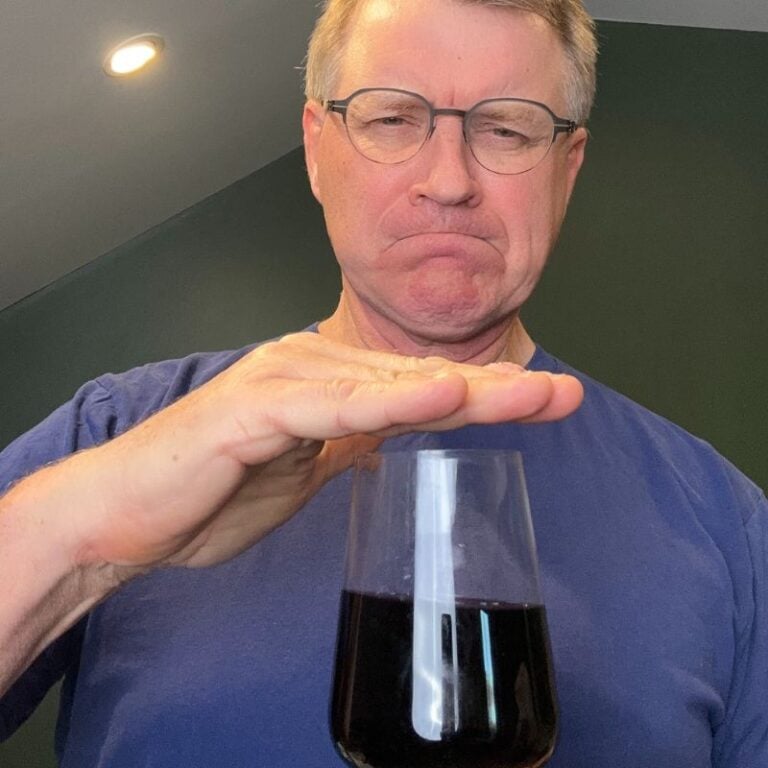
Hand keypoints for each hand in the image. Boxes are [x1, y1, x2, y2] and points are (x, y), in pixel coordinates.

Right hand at [61, 333, 581, 572]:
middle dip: (496, 388)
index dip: (487, 394)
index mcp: (326, 384)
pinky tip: (439, 397)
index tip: (547, 401)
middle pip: (418, 378)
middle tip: (564, 394)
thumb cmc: (212, 488)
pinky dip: (387, 403)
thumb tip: (390, 439)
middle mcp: (310, 369)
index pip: (421, 388)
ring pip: (386, 385)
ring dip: (461, 388)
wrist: (127, 513)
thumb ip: (347, 442)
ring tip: (528, 393)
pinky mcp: (254, 409)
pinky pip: (332, 406)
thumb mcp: (303, 469)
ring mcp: (283, 382)